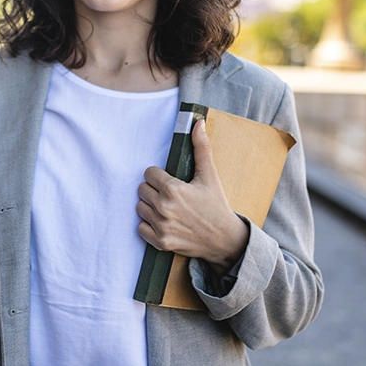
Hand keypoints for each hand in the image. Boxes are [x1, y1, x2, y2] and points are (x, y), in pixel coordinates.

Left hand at [137, 119, 249, 275]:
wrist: (225, 240)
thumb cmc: (217, 205)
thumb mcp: (210, 175)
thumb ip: (201, 148)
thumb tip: (198, 123)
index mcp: (173, 189)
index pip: (148, 173)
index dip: (158, 175)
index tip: (169, 180)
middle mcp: (164, 208)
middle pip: (142, 190)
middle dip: (153, 189)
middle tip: (169, 194)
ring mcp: (161, 227)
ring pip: (140, 207)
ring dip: (150, 206)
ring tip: (166, 207)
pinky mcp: (160, 242)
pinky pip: (140, 228)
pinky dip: (149, 225)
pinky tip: (163, 222)